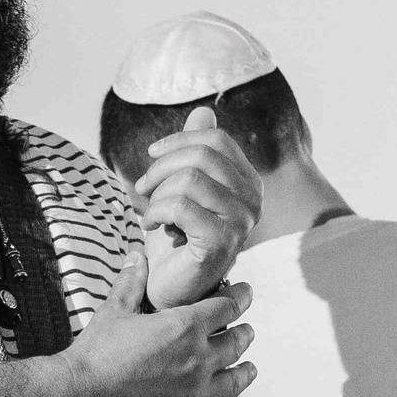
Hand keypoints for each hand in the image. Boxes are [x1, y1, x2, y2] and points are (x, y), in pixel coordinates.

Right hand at [57, 252, 254, 396]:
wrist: (76, 395)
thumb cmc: (95, 350)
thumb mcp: (114, 310)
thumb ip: (131, 282)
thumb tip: (137, 255)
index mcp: (184, 328)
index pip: (225, 307)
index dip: (239, 298)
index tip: (246, 293)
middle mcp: (197, 360)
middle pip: (236, 344)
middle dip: (245, 334)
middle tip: (249, 331)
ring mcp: (193, 396)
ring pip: (233, 383)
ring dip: (245, 374)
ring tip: (251, 369)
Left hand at [131, 106, 261, 310]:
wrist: (170, 285)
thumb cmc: (175, 235)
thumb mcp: (182, 185)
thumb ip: (195, 150)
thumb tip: (203, 111)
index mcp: (248, 181)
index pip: (215, 139)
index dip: (178, 141)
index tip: (152, 156)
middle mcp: (253, 200)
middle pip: (203, 155)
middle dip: (162, 166)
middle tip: (143, 187)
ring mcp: (241, 222)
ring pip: (189, 179)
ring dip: (158, 193)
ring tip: (151, 210)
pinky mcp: (222, 243)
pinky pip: (181, 206)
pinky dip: (156, 211)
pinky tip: (152, 225)